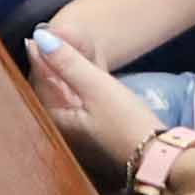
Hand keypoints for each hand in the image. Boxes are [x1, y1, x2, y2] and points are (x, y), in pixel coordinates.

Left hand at [26, 26, 160, 166]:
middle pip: (47, 91)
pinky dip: (74, 89)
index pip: (38, 82)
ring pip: (62, 98)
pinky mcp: (93, 135)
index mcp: (54, 120)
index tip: (37, 36)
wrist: (157, 157)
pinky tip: (80, 78)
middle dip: (47, 67)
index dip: (38, 57)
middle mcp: (60, 130)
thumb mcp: (97, 87)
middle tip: (46, 42)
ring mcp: (77, 135)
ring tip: (61, 53)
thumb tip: (41, 38)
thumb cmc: (127, 123)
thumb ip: (68, 63)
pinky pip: (75, 105)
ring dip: (61, 76)